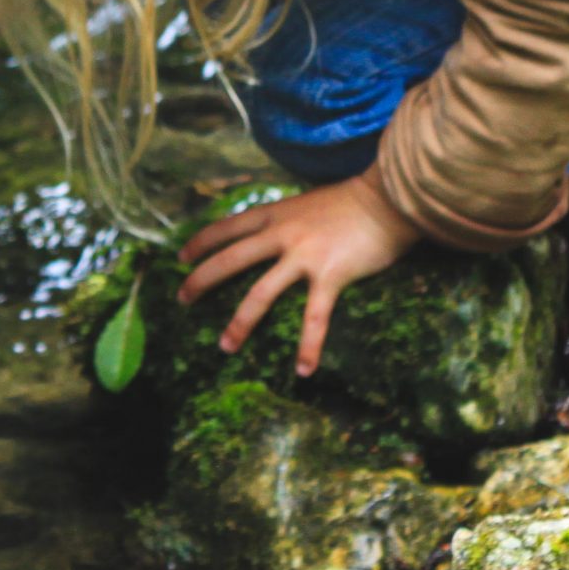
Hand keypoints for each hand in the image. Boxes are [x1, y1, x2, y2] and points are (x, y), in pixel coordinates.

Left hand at [175, 171, 421, 375]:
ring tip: (225, 346)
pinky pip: (314, 317)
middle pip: (231, 259)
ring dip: (240, 322)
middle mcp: (282, 234)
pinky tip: (302, 369)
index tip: (181, 257)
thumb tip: (270, 231)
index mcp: (276, 214)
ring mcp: (304, 256)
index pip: (227, 227)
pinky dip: (308, 345)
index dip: (201, 242)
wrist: (388, 199)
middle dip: (202, 280)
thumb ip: (286, 218)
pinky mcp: (329, 276)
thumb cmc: (352, 201)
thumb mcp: (306, 201)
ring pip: (260, 293)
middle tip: (182, 299)